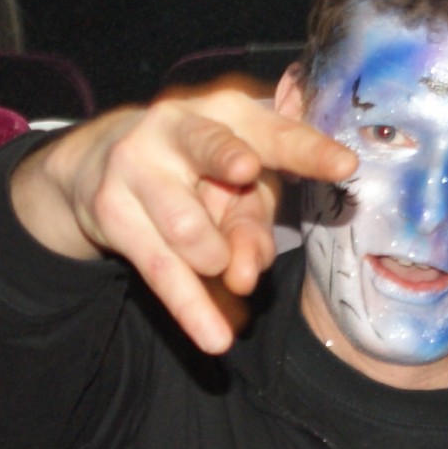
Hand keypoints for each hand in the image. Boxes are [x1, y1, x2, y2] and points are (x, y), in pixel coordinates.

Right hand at [12, 88, 356, 353]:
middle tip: (247, 181)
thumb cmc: (195, 172)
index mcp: (225, 111)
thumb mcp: (236, 186)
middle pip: (211, 151)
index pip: (273, 131)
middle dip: (229, 166)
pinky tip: (214, 337)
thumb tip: (245, 277)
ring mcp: (136, 165)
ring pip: (188, 229)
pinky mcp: (111, 210)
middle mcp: (176, 127)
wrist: (101, 164)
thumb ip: (254, 221)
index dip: (308, 150)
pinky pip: (159, 268)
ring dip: (216, 260)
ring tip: (222, 269)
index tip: (346, 166)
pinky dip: (190, 307)